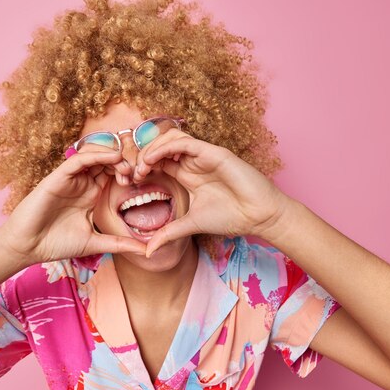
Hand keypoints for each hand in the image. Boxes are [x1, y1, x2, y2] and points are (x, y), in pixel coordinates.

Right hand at [0, 149, 145, 263]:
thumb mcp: (96, 243)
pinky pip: (79, 158)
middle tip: (137, 174)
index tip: (143, 183)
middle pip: (107, 160)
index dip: (130, 173)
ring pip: (95, 154)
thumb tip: (146, 251)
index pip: (114, 174)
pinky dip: (97, 154)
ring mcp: (71, 178)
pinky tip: (112, 157)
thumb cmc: (56, 244)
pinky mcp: (59, 176)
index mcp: (91, 194)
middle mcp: (82, 183)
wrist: (28, 247)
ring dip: (113, 156)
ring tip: (126, 167)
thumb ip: (119, 244)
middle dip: (125, 163)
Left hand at [133, 131, 291, 256]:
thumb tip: (147, 252)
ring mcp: (202, 156)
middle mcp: (193, 162)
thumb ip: (168, 233)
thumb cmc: (231, 217)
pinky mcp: (213, 153)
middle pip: (161, 146)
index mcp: (187, 175)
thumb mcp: (190, 225)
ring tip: (142, 166)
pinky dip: (166, 147)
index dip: (142, 167)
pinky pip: (184, 142)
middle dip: (143, 156)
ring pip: (171, 138)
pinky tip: (154, 160)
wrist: (258, 216)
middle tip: (132, 173)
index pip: (158, 162)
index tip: (130, 182)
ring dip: (152, 148)